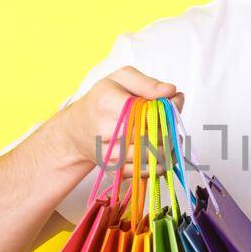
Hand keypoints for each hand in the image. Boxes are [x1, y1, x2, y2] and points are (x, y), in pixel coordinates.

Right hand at [50, 66, 183, 173]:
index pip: (148, 113)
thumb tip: (171, 91)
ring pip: (151, 157)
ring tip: (170, 138)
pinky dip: (159, 164)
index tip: (172, 106)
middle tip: (173, 124)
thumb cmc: (101, 100)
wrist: (76, 129)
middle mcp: (105, 129)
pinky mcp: (114, 169)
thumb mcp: (120, 79)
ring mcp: (109, 152)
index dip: (166, 112)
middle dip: (170, 131)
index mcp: (108, 102)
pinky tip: (159, 152)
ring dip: (169, 150)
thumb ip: (147, 83)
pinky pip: (145, 172)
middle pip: (153, 137)